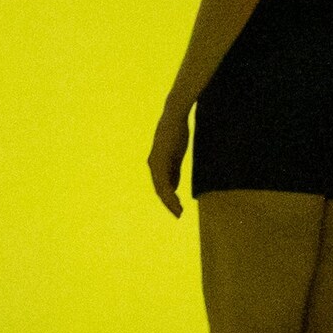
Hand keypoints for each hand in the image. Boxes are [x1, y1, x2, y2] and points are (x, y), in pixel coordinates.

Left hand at [149, 95, 192, 213]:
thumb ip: (174, 170)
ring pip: (161, 189)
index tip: (177, 208)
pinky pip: (164, 182)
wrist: (174, 117)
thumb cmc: (176, 132)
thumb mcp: (176, 155)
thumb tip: (174, 187)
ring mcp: (155, 164)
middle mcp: (153, 166)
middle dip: (169, 204)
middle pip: (160, 190)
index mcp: (157, 164)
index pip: (161, 186)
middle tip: (178, 215)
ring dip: (170, 202)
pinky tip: (176, 201)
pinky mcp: (160, 161)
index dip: (168, 199)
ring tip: (178, 212)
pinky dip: (170, 193)